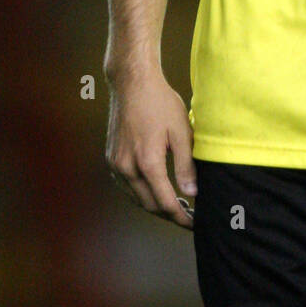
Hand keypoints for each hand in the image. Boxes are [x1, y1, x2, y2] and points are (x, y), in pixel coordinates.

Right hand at [105, 67, 196, 228]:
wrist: (132, 83)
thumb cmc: (160, 102)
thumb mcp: (181, 132)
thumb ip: (186, 165)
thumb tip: (192, 193)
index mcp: (147, 162)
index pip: (165, 202)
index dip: (181, 216)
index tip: (195, 223)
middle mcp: (126, 167)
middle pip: (148, 204)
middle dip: (168, 214)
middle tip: (189, 216)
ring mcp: (115, 163)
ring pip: (135, 197)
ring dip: (154, 205)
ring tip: (175, 205)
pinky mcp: (111, 158)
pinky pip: (126, 185)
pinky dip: (141, 193)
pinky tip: (155, 189)